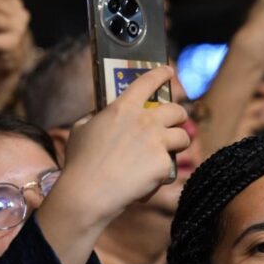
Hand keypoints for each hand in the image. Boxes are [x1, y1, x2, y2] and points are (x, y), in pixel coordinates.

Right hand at [52, 67, 190, 222]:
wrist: (89, 192)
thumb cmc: (80, 163)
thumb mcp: (80, 130)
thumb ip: (96, 119)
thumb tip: (100, 117)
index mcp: (123, 108)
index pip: (147, 82)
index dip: (161, 74)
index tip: (168, 72)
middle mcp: (144, 121)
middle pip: (176, 110)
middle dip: (179, 115)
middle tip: (175, 122)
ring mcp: (156, 142)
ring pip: (183, 137)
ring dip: (178, 143)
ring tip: (168, 151)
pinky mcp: (163, 164)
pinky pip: (171, 166)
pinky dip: (162, 174)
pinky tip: (147, 182)